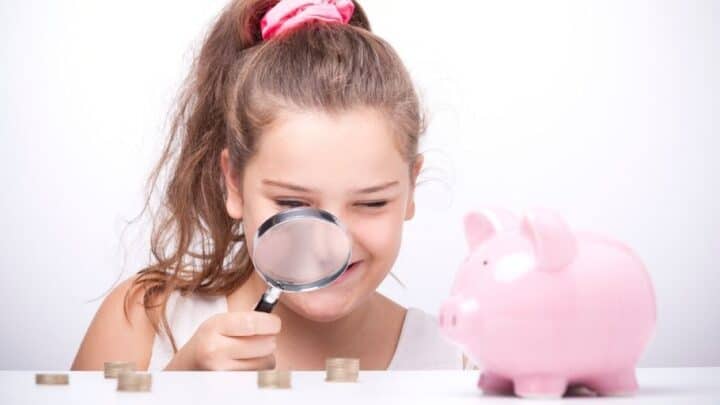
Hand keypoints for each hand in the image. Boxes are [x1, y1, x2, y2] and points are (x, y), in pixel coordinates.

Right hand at [164, 311, 280, 369]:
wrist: (186, 367)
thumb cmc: (208, 342)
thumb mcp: (219, 323)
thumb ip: (246, 319)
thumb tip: (275, 321)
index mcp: (214, 328)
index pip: (253, 324)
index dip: (271, 323)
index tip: (274, 323)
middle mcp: (215, 350)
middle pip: (265, 344)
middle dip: (268, 339)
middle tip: (259, 338)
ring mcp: (222, 372)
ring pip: (266, 362)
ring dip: (265, 356)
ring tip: (249, 353)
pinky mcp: (230, 386)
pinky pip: (260, 375)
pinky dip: (259, 370)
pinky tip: (245, 365)